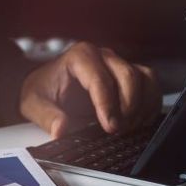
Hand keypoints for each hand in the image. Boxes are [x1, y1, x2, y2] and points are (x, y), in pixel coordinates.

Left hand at [20, 42, 160, 137]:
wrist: (47, 86)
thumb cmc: (43, 91)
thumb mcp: (34, 104)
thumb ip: (48, 116)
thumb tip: (60, 129)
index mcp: (80, 56)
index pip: (101, 79)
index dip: (108, 105)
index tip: (110, 127)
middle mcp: (103, 56)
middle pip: (129, 76)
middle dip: (128, 107)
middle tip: (118, 130)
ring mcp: (119, 64)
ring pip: (145, 78)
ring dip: (142, 105)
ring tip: (130, 126)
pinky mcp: (130, 75)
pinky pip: (151, 84)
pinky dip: (150, 103)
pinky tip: (139, 121)